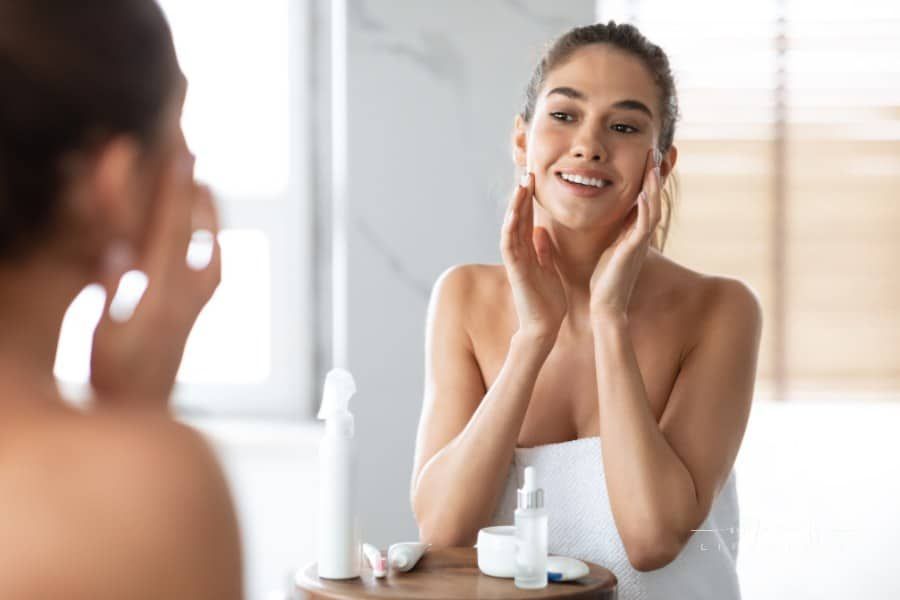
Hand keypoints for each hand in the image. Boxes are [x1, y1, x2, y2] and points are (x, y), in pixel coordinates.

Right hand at [90, 153, 221, 407]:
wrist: (144, 415)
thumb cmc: (114, 379)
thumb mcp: (104, 335)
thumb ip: (113, 292)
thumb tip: (119, 251)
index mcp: (161, 296)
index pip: (171, 229)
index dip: (175, 188)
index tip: (181, 149)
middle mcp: (188, 295)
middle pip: (194, 227)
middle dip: (190, 183)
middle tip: (189, 143)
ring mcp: (197, 303)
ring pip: (210, 243)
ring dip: (204, 207)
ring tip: (199, 174)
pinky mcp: (198, 311)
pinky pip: (213, 264)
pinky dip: (211, 236)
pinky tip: (208, 227)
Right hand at [500, 172, 566, 342]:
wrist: (545, 326)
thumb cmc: (548, 300)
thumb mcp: (549, 268)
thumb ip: (543, 250)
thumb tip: (539, 230)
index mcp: (529, 250)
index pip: (527, 218)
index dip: (530, 198)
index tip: (536, 178)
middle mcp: (520, 252)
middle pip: (517, 217)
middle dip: (522, 195)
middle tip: (527, 171)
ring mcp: (515, 260)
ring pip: (511, 226)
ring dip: (515, 205)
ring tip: (521, 185)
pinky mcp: (515, 270)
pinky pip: (509, 246)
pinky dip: (510, 228)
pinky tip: (513, 213)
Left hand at [589, 148, 661, 319]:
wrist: (606, 305)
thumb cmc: (605, 279)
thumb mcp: (611, 246)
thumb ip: (617, 229)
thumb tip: (616, 212)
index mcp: (634, 231)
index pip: (646, 197)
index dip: (649, 176)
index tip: (649, 155)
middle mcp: (641, 234)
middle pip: (654, 197)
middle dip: (655, 174)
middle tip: (657, 149)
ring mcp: (639, 243)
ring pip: (652, 208)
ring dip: (653, 186)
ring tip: (652, 164)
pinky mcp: (633, 252)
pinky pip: (642, 227)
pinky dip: (643, 209)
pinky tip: (641, 192)